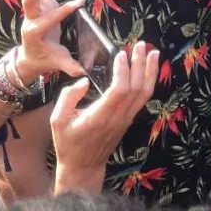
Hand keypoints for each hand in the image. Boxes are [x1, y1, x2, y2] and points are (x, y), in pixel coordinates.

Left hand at [14, 0, 86, 84]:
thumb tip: (84, 73)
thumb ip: (70, 66)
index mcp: (36, 33)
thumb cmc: (45, 60)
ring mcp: (31, 14)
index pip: (50, 19)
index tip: (79, 3)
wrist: (30, 59)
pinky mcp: (34, 9)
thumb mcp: (58, 63)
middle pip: (29, 4)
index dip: (65, 11)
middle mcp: (30, 21)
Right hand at [51, 41, 159, 192]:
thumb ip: (68, 98)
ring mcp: (127, 118)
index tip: (121, 54)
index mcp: (101, 115)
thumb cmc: (68, 143)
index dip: (123, 71)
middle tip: (141, 45)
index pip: (120, 90)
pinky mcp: (130, 119)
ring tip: (153, 52)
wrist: (83, 166)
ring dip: (150, 71)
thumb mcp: (57, 120)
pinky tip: (150, 69)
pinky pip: (143, 98)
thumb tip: (83, 82)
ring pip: (145, 92)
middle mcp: (119, 116)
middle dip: (141, 64)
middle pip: (137, 87)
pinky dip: (149, 81)